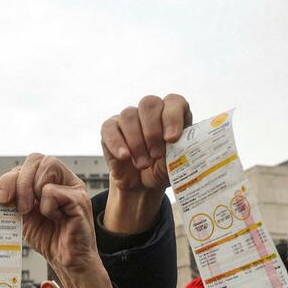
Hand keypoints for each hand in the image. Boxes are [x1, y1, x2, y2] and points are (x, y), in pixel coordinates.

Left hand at [0, 154, 113, 287]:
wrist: (66, 261)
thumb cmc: (48, 238)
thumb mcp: (23, 215)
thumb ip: (12, 199)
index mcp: (49, 179)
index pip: (28, 162)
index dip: (11, 177)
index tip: (1, 198)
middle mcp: (63, 179)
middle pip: (37, 159)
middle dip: (20, 182)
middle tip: (19, 207)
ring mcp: (73, 186)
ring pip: (47, 167)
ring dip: (33, 191)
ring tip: (39, 213)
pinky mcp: (80, 199)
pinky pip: (54, 191)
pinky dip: (48, 208)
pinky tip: (56, 220)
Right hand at [100, 94, 191, 233]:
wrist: (142, 184)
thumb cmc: (163, 169)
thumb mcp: (177, 163)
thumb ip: (178, 150)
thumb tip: (177, 143)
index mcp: (173, 113)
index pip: (174, 102)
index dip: (172, 117)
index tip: (171, 139)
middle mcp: (151, 111)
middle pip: (149, 104)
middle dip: (152, 131)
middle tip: (156, 155)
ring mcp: (130, 117)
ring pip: (129, 116)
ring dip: (137, 143)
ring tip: (143, 165)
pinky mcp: (111, 128)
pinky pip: (110, 128)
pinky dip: (117, 144)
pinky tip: (124, 157)